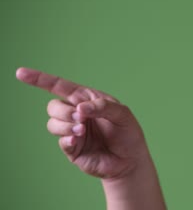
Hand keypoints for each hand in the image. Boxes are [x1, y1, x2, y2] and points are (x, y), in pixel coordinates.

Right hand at [16, 67, 148, 178]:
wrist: (131, 160)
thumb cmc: (128, 133)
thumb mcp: (122, 114)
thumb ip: (102, 106)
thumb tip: (79, 107)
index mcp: (88, 99)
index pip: (61, 87)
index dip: (41, 80)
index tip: (21, 73)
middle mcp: (78, 114)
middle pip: (53, 106)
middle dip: (63, 111)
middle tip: (81, 118)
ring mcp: (73, 131)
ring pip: (53, 123)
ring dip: (65, 125)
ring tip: (82, 130)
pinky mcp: (73, 148)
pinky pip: (61, 140)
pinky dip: (67, 138)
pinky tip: (78, 139)